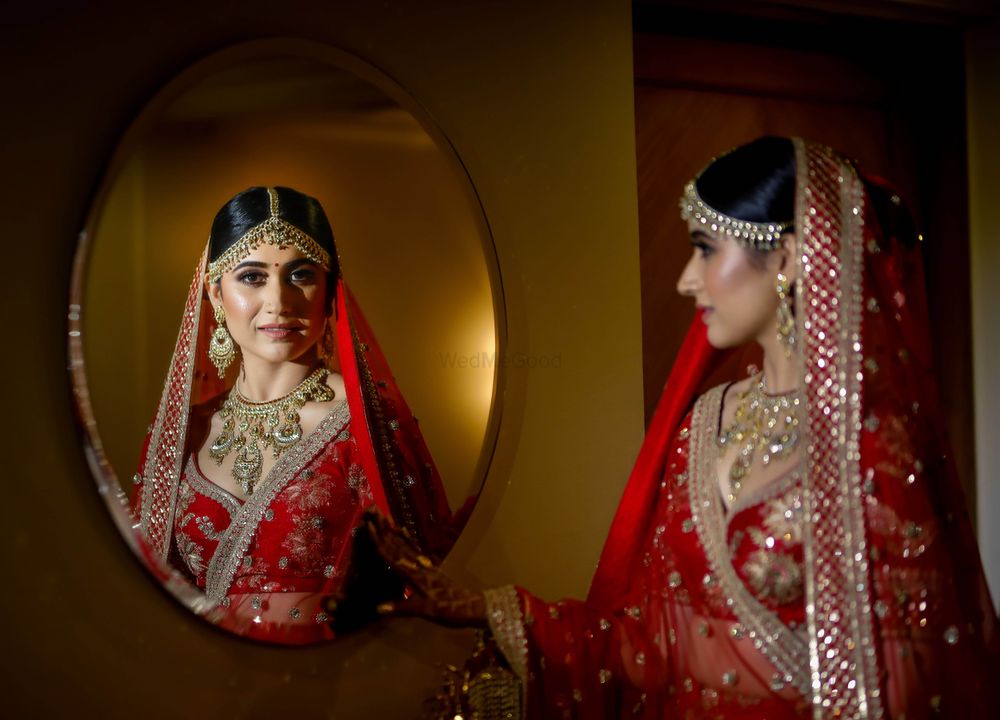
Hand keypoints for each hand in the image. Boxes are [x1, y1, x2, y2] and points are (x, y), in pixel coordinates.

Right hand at [326, 510, 485, 629]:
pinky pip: (416, 549)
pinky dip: (408, 539)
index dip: (379, 540)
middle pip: (397, 544)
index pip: (391, 554)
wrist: (469, 606)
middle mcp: (418, 565)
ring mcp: (425, 564)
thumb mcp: (423, 611)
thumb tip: (378, 608)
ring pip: (406, 544)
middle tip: (373, 513)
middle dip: (384, 529)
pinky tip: (404, 530)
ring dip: (394, 531)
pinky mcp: (431, 566)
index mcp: (413, 574)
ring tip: (386, 517)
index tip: (369, 525)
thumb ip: (401, 608)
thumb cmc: (447, 609)